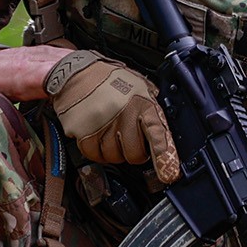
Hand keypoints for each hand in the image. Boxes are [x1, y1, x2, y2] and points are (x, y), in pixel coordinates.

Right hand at [44, 51, 180, 182]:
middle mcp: (124, 114)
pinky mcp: (82, 130)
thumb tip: (164, 132)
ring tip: (110, 133)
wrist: (76, 71)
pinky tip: (96, 137)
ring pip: (114, 157)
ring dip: (113, 151)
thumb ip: (152, 107)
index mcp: (142, 103)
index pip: (158, 133)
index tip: (169, 174)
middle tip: (129, 142)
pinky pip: (93, 154)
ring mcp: (102, 123)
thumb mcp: (139, 86)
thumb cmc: (110, 80)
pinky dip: (96, 151)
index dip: (164, 156)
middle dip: (134, 154)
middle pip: (135, 154)